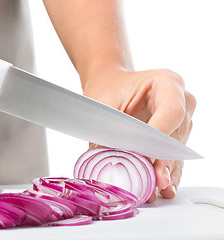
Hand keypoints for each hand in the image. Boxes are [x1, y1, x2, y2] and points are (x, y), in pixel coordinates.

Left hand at [83, 69, 195, 201]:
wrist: (110, 85)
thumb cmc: (108, 88)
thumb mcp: (103, 104)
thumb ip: (108, 129)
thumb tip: (106, 160)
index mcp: (167, 83)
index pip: (171, 113)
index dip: (160, 137)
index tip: (147, 156)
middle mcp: (181, 101)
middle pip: (176, 135)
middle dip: (163, 160)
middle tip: (155, 181)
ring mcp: (181, 120)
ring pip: (177, 150)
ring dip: (165, 171)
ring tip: (156, 190)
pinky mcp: (176, 137)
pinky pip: (174, 157)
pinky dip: (165, 172)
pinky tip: (161, 188)